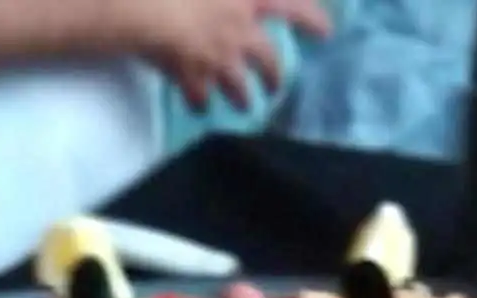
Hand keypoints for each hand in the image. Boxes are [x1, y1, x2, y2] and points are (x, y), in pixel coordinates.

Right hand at [134, 0, 332, 112]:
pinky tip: (197, 105)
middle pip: (268, 60)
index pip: (289, 6)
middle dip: (274, 76)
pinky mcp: (194, 80)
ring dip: (243, 100)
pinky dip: (199, 103)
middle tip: (276, 88)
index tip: (327, 32)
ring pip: (240, 89)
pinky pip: (201, 98)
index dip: (310, 18)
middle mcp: (239, 33)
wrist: (149, 9)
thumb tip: (245, 0)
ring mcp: (218, 61)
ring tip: (244, 107)